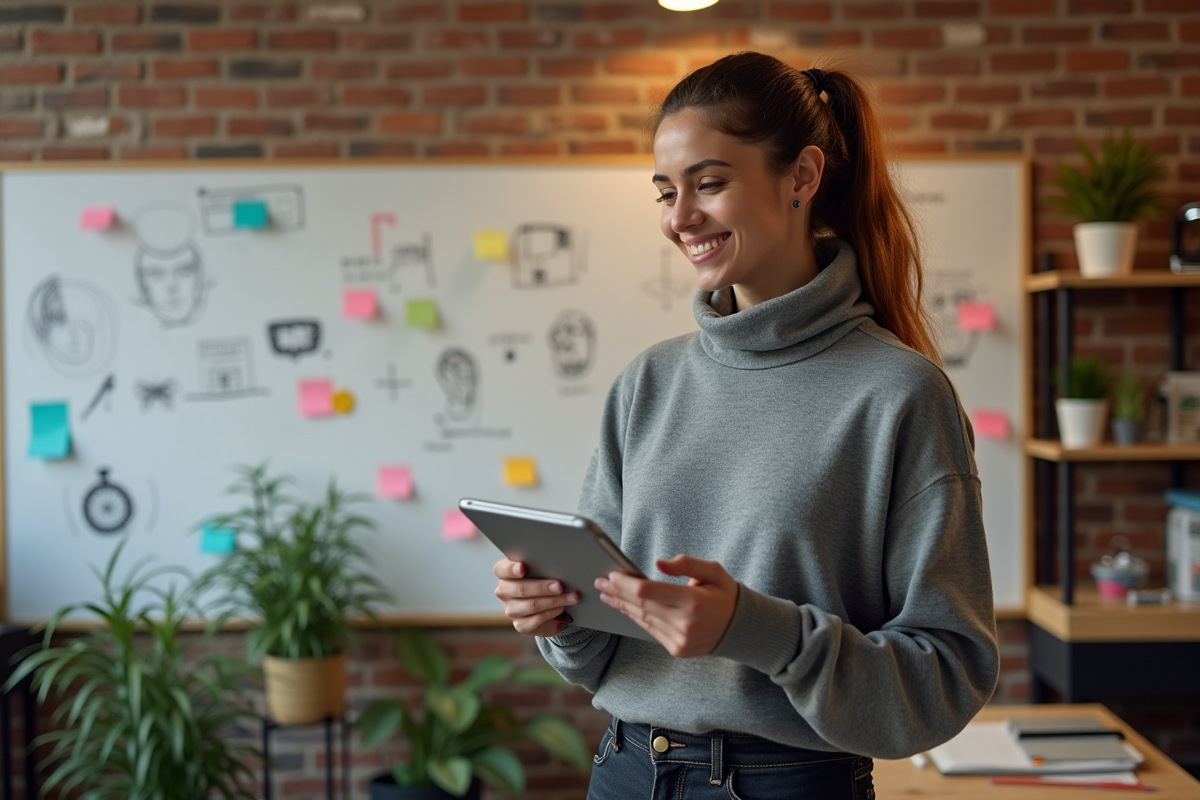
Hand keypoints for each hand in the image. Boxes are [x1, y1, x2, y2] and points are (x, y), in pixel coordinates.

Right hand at [493, 558, 579, 636]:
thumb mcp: (540, 568)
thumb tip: (560, 567)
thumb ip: (542, 566)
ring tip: (569, 598)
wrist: (545, 601)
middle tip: (559, 586)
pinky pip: (536, 620)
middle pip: (520, 589)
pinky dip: (551, 614)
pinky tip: (561, 609)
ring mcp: (511, 609)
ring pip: (531, 605)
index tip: (522, 568)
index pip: (501, 569)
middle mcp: (504, 591)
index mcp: (504, 573)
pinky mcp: (520, 625)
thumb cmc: (542, 578)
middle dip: (542, 587)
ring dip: (553, 601)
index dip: (511, 569)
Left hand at [595, 554, 737, 657]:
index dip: (626, 583)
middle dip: (618, 593)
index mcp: (693, 601)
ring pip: (642, 619)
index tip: (612, 574)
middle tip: (601, 582)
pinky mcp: (677, 649)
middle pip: (641, 605)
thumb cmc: (725, 595)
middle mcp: (685, 623)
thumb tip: (658, 563)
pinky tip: (625, 607)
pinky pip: (650, 630)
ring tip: (607, 594)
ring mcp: (680, 639)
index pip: (649, 591)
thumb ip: (686, 564)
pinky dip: (635, 618)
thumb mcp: (713, 571)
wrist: (741, 629)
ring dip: (622, 606)